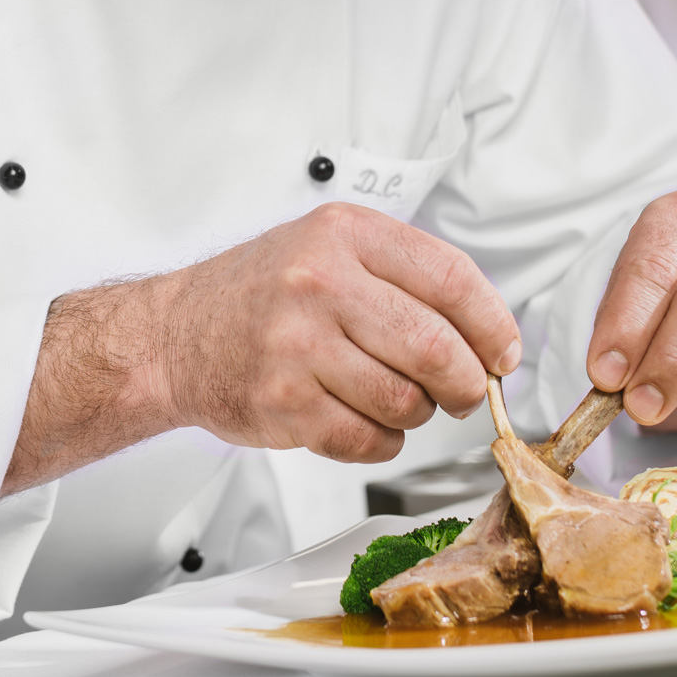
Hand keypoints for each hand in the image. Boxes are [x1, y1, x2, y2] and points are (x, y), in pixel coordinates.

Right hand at [3, 204, 520, 493]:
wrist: (173, 336)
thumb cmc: (258, 294)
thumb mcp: (326, 247)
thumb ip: (402, 275)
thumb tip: (487, 331)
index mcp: (342, 235)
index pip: (451, 278)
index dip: (493, 324)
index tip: (503, 352)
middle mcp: (319, 282)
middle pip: (436, 347)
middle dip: (465, 382)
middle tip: (464, 392)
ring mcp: (297, 344)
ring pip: (406, 401)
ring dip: (416, 414)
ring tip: (395, 401)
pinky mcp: (282, 402)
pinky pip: (368, 440)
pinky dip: (380, 441)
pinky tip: (361, 420)